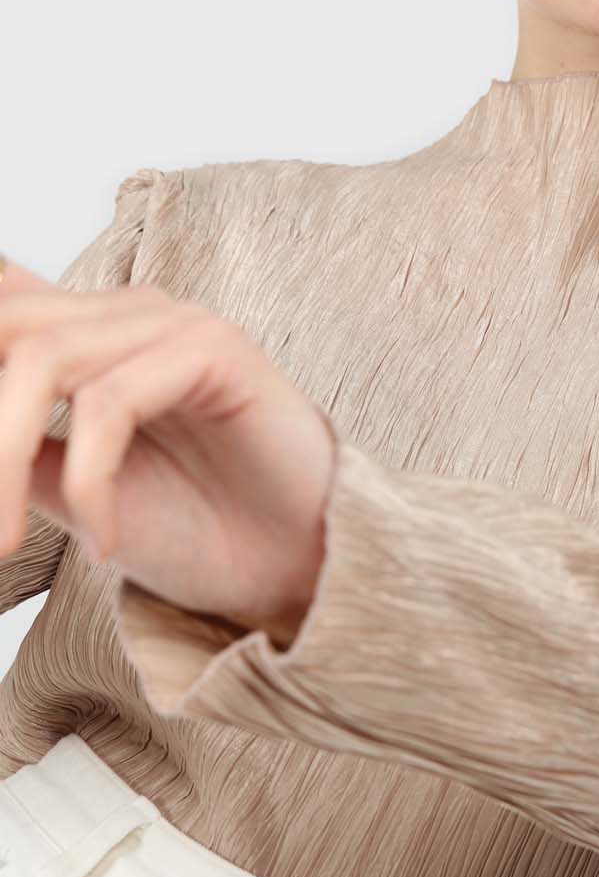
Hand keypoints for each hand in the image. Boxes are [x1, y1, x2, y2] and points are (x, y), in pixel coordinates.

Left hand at [0, 256, 336, 641]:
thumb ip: (14, 451)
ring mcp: (172, 323)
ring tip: (7, 545)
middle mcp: (123, 312)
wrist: (292, 568)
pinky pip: (112, 401)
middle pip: (6, 328)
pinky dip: (90, 482)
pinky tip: (106, 543)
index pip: (3, 308)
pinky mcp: (217, 348)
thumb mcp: (64, 490)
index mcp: (85, 331)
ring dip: (4, 460)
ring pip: (42, 360)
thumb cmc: (191, 527)